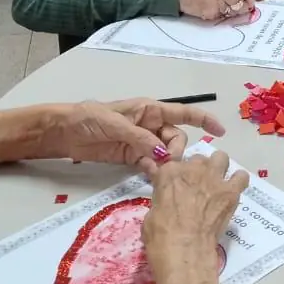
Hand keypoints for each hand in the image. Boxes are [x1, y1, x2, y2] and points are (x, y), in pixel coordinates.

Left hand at [42, 99, 224, 175]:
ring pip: (166, 153)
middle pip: (177, 138)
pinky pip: (152, 164)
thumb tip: (162, 152)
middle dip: (177, 150)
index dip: (203, 119)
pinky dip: (154, 170)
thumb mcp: (114, 123)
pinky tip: (149, 174)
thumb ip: (139, 137)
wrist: (63, 133)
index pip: (183, 113)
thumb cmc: (88, 118)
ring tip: (158, 171)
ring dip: (166, 162)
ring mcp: (142, 142)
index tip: (220, 131)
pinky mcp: (132, 157)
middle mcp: (150, 125)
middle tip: (168, 162)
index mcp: (149, 109)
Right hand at [143, 150, 248, 265]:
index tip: (176, 188)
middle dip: (198, 172)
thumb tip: (168, 203)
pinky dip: (238, 182)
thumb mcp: (151, 213)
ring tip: (216, 184)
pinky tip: (232, 192)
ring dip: (218, 169)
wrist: (184, 248)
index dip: (176, 177)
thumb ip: (162, 199)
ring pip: (221, 158)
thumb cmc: (160, 235)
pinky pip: (241, 177)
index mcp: (169, 172)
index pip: (173, 164)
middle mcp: (193, 168)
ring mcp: (214, 178)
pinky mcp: (231, 191)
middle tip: (197, 189)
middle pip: (198, 160)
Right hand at [179, 0, 259, 20]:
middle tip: (242, 5)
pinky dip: (223, 14)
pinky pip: (224, 16)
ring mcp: (216, 1)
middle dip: (244, 5)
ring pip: (234, 11)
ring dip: (234, 11)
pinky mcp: (211, 12)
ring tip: (226, 5)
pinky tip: (216, 8)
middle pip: (242, 3)